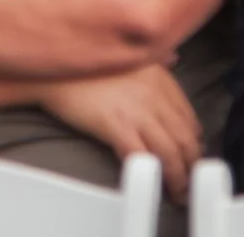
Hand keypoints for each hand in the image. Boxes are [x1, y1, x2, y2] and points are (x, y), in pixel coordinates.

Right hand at [39, 65, 201, 203]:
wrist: (51, 67)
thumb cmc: (84, 63)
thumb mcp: (127, 53)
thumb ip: (154, 57)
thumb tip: (174, 57)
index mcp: (159, 77)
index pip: (188, 117)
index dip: (192, 142)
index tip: (189, 155)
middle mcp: (154, 93)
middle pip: (185, 138)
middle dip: (191, 164)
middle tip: (189, 181)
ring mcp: (137, 110)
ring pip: (170, 152)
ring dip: (178, 177)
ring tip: (176, 190)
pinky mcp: (116, 125)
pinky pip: (142, 157)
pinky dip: (152, 175)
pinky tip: (152, 183)